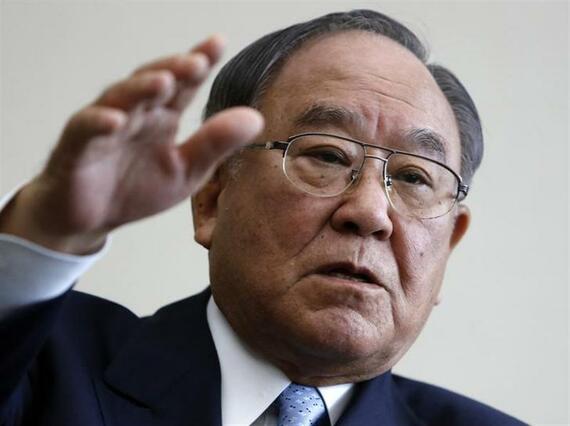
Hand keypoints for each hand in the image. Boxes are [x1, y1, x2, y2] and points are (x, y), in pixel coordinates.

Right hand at [0, 35, 263, 253]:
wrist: (94, 219)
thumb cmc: (138, 189)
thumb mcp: (187, 171)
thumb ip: (216, 144)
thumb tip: (257, 118)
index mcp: (163, 117)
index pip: (184, 84)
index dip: (199, 63)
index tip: (218, 43)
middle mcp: (135, 113)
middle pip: (152, 82)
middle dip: (173, 69)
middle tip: (196, 62)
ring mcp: (104, 126)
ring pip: (120, 98)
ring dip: (140, 88)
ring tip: (163, 82)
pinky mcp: (76, 147)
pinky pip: (85, 129)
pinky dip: (98, 122)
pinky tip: (116, 120)